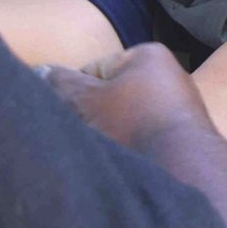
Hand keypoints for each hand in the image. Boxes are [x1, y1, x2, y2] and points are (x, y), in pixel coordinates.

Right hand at [37, 43, 212, 149]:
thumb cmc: (133, 125)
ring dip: (110, 135)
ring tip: (104, 151)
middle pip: (110, 97)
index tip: (68, 116)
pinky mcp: (183, 138)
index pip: (93, 70)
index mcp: (148, 57)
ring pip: (126, 120)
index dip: (74, 94)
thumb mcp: (87, 101)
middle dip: (91, 116)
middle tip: (82, 136)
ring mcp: (179, 109)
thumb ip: (61, 84)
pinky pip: (145, 138)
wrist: (185, 170)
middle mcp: (169, 77)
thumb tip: (42, 70)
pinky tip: (124, 162)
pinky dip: (132, 149)